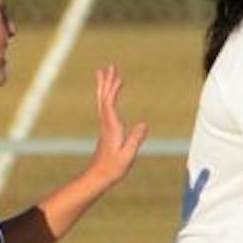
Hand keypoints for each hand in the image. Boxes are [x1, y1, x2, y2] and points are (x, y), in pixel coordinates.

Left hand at [84, 65, 148, 189]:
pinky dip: (107, 96)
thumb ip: (135, 139)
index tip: (117, 77)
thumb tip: (144, 124)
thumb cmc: (113, 168)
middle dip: (108, 81)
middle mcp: (106, 123)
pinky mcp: (106, 129)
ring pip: (103, 101)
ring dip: (105, 86)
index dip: (113, 90)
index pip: (110, 104)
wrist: (98, 176)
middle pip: (105, 97)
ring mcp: (105, 125)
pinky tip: (109, 95)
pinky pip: (105, 107)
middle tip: (110, 66)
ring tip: (105, 73)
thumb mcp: (127, 155)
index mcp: (112, 127)